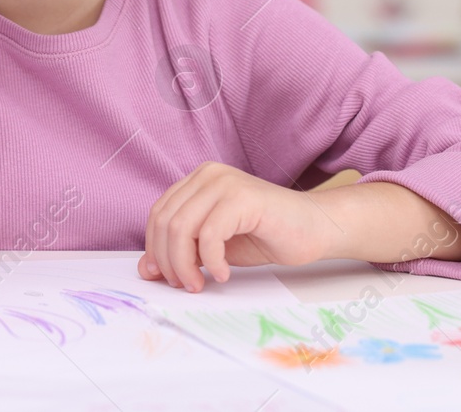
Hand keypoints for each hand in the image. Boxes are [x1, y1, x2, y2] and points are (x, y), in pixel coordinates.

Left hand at [137, 162, 334, 292]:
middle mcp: (208, 175)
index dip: (154, 249)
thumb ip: (183, 251)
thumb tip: (146, 269)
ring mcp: (225, 183)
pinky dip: (211, 261)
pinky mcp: (243, 198)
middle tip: (184, 285)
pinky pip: (209, 234)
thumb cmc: (267, 235)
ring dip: (184, 264)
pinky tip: (223, 274)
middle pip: (164, 221)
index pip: (158, 214)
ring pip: (181, 227)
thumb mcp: (214, 246)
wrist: (315, 229)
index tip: (162, 277)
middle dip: (167, 260)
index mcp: (197, 180)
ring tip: (200, 284)